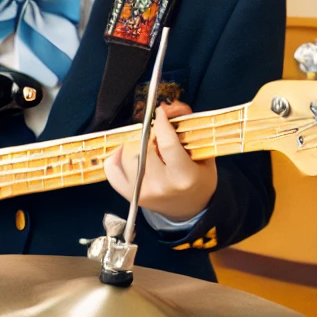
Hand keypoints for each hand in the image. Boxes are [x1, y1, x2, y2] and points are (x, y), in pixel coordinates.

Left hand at [106, 101, 216, 223]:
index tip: (160, 112)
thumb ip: (188, 130)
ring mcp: (140, 192)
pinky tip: (127, 151)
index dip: (161, 123)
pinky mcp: (128, 195)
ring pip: (126, 156)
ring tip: (145, 142)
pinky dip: (116, 156)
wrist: (189, 210)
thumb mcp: (204, 156)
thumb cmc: (199, 180)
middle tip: (155, 130)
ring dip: (134, 142)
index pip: (167, 143)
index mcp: (183, 176)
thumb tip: (170, 105)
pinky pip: (112, 170)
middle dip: (148, 132)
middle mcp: (160, 185)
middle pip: (143, 148)